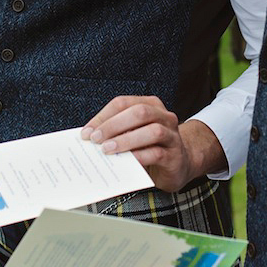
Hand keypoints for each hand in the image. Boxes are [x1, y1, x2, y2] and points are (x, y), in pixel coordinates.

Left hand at [81, 97, 225, 191]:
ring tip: (108, 150)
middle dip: (113, 125)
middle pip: (139, 112)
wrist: (180, 163)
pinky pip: (158, 153)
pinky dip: (140, 156)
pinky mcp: (175, 155)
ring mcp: (172, 135)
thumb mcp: (134, 134)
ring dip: (126, 140)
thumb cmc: (151, 147)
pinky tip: (127, 161)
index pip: (123, 103)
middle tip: (95, 139)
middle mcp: (163, 116)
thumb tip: (90, 138)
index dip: (103, 116)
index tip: (86, 133)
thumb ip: (117, 132)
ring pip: (152, 131)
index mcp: (150, 105)